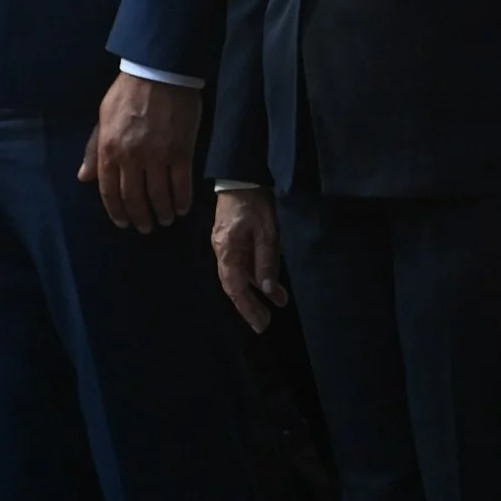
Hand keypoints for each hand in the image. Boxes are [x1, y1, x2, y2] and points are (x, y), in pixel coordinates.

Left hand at [77, 72, 202, 231]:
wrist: (159, 72)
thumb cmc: (128, 93)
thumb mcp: (102, 118)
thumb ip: (94, 149)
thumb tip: (84, 178)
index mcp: (109, 150)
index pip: (109, 191)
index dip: (116, 211)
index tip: (124, 223)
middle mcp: (131, 158)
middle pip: (134, 197)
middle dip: (140, 217)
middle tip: (146, 228)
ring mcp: (157, 156)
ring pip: (158, 195)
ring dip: (162, 211)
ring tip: (166, 220)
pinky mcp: (181, 151)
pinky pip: (181, 183)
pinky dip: (182, 199)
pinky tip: (182, 207)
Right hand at [212, 189, 286, 332]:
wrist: (240, 176)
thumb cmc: (254, 201)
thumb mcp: (266, 230)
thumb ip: (266, 260)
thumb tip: (268, 289)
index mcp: (227, 251)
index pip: (235, 288)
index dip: (247, 308)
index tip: (260, 324)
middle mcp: (222, 252)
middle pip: (235, 285)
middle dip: (250, 305)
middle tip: (265, 322)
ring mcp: (226, 246)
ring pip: (241, 275)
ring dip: (258, 290)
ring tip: (278, 303)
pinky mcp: (233, 240)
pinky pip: (244, 263)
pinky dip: (257, 275)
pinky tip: (271, 282)